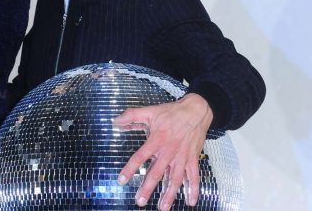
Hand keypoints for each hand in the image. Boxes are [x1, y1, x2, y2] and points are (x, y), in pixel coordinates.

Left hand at [113, 93, 212, 209]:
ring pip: (175, 179)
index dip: (130, 168)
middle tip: (139, 201)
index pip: (140, 156)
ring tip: (162, 207)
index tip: (121, 180)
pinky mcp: (192, 159)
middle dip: (148, 188)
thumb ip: (131, 115)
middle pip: (156, 173)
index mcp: (156, 140)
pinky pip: (194, 177)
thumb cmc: (172, 113)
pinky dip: (193, 190)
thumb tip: (115, 120)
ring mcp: (182, 157)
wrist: (196, 111)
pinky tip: (190, 202)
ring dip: (169, 194)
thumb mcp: (150, 111)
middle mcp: (169, 151)